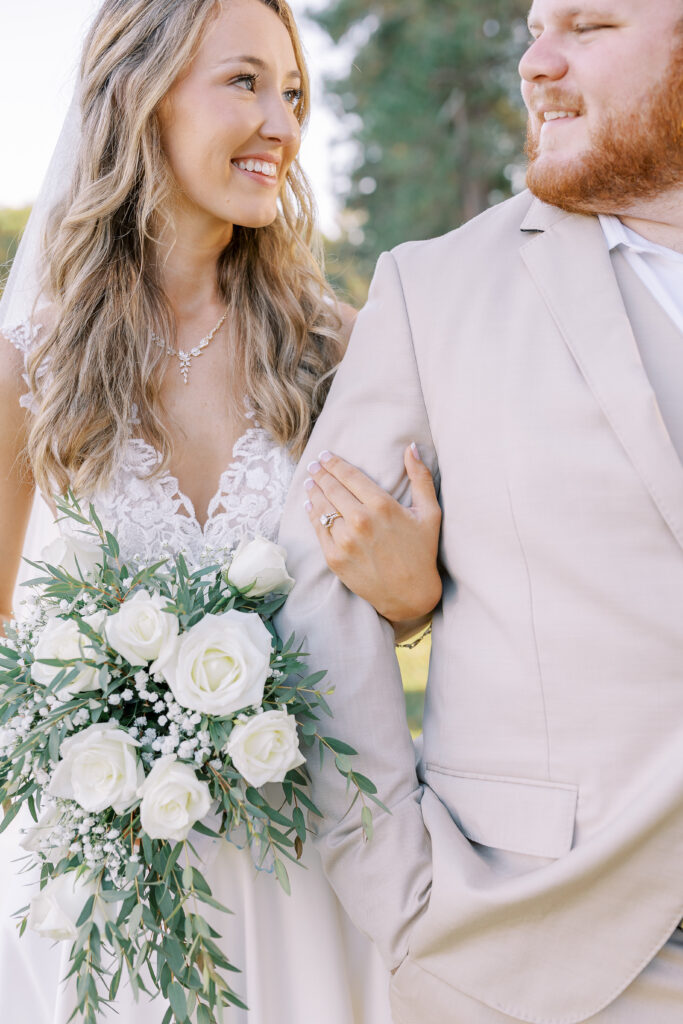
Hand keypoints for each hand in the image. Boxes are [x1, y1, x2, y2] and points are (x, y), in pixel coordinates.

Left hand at [303, 444, 441, 622]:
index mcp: (382, 505)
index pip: (349, 475)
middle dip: (320, 473)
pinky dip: (312, 514)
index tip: (325, 455)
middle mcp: (360, 521)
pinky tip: (310, 505)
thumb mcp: (429, 512)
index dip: (334, 463)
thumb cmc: (422, 552)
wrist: (410, 594)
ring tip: (310, 482)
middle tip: (313, 465)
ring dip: (313, 491)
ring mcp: (345, 540)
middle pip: (332, 488)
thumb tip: (411, 447)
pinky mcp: (335, 558)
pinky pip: (318, 529)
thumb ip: (421, 477)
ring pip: (322, 507)